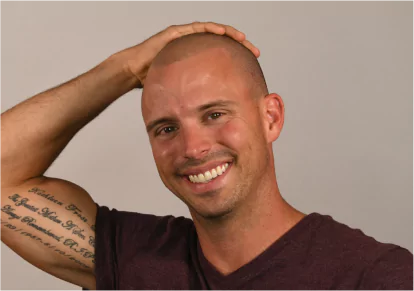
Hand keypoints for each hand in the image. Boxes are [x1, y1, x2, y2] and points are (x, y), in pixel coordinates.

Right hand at [113, 22, 259, 87]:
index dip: (237, 57)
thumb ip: (197, 95)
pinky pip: (196, 28)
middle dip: (240, 44)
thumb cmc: (156, 81)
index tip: (251, 64)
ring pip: (212, 31)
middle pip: (221, 41)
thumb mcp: (184, 90)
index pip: (222, 54)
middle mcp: (192, 44)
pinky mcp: (175, 33)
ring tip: (244, 39)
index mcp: (197, 58)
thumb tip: (210, 115)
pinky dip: (210, 29)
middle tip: (255, 51)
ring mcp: (184, 37)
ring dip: (229, 33)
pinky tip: (222, 32)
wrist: (134, 72)